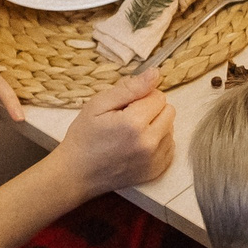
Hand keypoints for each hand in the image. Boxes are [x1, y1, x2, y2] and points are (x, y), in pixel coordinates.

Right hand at [55, 68, 176, 195]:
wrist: (77, 173)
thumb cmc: (84, 137)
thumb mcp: (99, 104)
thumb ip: (130, 88)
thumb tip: (155, 74)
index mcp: (134, 123)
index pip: (159, 96)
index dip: (142, 97)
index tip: (126, 106)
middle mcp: (149, 143)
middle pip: (169, 111)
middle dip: (151, 110)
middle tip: (128, 119)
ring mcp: (154, 160)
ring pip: (170, 129)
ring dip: (156, 127)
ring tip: (131, 134)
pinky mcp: (156, 171)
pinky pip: (169, 147)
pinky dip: (157, 143)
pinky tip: (137, 146)